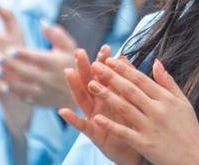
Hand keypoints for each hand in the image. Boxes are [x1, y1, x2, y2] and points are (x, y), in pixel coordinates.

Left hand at [0, 23, 77, 108]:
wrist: (82, 91)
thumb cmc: (72, 63)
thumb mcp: (69, 47)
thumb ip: (56, 34)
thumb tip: (42, 22)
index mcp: (54, 63)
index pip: (35, 58)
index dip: (22, 54)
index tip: (9, 49)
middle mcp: (48, 78)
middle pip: (25, 72)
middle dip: (9, 65)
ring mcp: (44, 92)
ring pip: (22, 86)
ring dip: (8, 79)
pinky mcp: (41, 101)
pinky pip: (25, 97)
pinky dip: (13, 92)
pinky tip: (4, 85)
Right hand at [59, 46, 142, 164]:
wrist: (135, 150)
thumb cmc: (132, 123)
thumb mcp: (130, 100)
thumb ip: (126, 80)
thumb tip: (123, 57)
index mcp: (110, 94)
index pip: (105, 74)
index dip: (104, 61)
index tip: (106, 47)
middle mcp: (99, 103)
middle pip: (90, 82)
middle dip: (85, 67)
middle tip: (80, 51)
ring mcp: (94, 117)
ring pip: (83, 99)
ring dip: (75, 86)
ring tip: (68, 72)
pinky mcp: (94, 134)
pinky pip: (81, 125)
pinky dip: (72, 119)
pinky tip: (63, 111)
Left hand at [85, 58, 198, 164]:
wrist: (197, 158)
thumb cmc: (189, 129)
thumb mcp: (183, 102)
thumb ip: (168, 82)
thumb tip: (156, 61)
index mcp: (166, 99)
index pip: (141, 80)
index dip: (124, 69)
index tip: (110, 59)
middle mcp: (158, 110)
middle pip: (130, 90)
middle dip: (111, 77)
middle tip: (95, 65)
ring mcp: (151, 127)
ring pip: (125, 108)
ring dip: (107, 95)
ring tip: (91, 85)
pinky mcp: (145, 144)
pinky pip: (125, 133)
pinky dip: (110, 125)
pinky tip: (96, 118)